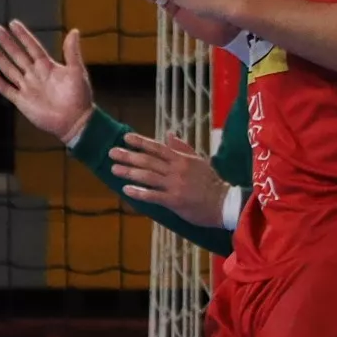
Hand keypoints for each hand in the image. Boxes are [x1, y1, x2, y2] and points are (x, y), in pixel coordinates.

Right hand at [0, 21, 96, 145]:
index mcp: (48, 66)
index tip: (13, 23)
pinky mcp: (21, 100)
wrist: (75, 122)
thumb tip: (74, 31)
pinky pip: (5, 88)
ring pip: (9, 69)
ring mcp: (27, 87)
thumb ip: (72, 53)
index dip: (23, 35)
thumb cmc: (80, 97)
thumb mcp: (77, 72)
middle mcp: (35, 74)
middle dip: (6, 42)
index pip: (32, 47)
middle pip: (17, 55)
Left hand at [110, 131, 231, 224]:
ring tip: (113, 169)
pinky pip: (153, 195)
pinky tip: (126, 189)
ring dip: (129, 172)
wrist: (224, 203)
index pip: (158, 148)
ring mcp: (174, 185)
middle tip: (111, 153)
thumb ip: (182, 148)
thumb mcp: (199, 161)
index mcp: (182, 159)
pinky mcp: (174, 200)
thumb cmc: (211, 182)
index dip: (141, 142)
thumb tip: (169, 134)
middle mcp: (176, 170)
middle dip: (129, 156)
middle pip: (148, 161)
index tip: (125, 138)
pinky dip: (138, 192)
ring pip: (147, 176)